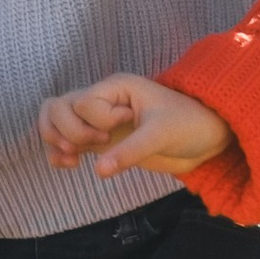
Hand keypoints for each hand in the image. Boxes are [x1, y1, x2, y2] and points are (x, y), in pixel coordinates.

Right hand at [38, 74, 236, 178]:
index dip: (95, 122)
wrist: (205, 139)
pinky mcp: (100, 140)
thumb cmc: (188, 125)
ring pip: (54, 121)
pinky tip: (69, 166)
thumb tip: (98, 171)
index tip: (122, 128)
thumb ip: (130, 151)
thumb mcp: (161, 135)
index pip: (82, 102)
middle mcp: (102, 100)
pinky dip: (58, 153)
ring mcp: (98, 121)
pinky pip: (64, 140)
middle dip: (68, 131)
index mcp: (116, 87)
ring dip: (54, 140)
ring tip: (72, 160)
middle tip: (96, 144)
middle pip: (57, 107)